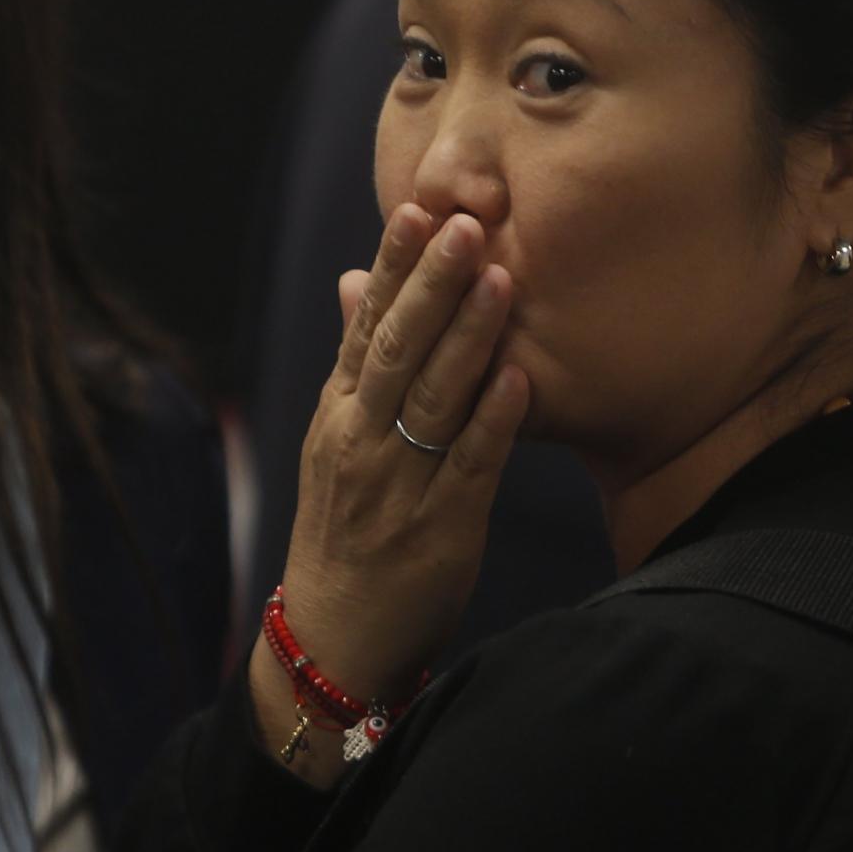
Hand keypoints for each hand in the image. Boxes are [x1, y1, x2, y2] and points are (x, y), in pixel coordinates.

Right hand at [268, 203, 526, 735]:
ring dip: (469, 338)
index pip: (367, 327)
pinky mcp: (440, 531)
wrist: (332, 643)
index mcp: (338, 417)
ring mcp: (398, 487)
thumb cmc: (346, 533)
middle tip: (467, 223)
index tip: (420, 208)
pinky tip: (520, 380)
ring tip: (502, 279)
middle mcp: (360, 443)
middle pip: (397, 351)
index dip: (394, 266)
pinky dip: (493, 423)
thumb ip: (356, 364)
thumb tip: (355, 279)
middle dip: (433, 284)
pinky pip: (469, 468)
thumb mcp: (336, 443)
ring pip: (433, 401)